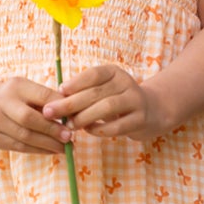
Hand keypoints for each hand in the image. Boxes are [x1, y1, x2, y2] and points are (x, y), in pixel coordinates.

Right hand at [0, 77, 72, 153]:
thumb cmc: (18, 97)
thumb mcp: (31, 90)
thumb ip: (50, 99)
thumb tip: (74, 115)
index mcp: (15, 86)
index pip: (41, 96)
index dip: (58, 108)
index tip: (73, 118)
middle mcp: (1, 103)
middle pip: (29, 119)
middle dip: (52, 130)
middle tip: (69, 137)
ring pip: (25, 137)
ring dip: (48, 144)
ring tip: (65, 147)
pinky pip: (20, 148)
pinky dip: (39, 150)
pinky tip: (52, 150)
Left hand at [41, 64, 162, 142]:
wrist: (152, 111)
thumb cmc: (117, 100)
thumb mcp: (103, 91)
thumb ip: (83, 94)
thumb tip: (56, 102)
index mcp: (114, 72)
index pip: (94, 74)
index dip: (75, 82)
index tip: (59, 91)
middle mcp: (126, 83)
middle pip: (96, 92)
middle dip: (70, 103)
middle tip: (51, 112)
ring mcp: (135, 101)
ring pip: (107, 107)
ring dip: (84, 117)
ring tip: (70, 125)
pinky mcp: (140, 119)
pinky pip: (117, 126)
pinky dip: (100, 129)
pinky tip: (89, 131)